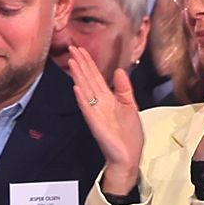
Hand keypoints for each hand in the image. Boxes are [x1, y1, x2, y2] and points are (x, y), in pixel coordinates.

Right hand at [62, 40, 144, 192]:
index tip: (81, 49)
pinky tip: (77, 88)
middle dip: (81, 64)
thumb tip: (119, 71)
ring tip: (72, 62)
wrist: (128, 156)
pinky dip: (82, 99)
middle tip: (72, 48)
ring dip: (79, 76)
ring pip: (86, 90)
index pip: (96, 76)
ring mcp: (96, 113)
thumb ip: (124, 89)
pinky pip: (88, 109)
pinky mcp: (96, 125)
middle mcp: (99, 104)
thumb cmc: (129, 136)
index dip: (89, 62)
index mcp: (108, 99)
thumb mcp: (131, 106)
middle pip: (88, 79)